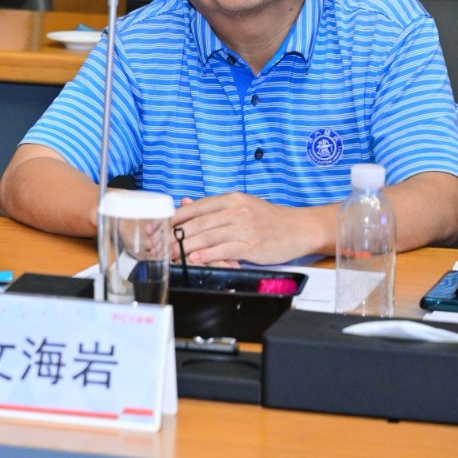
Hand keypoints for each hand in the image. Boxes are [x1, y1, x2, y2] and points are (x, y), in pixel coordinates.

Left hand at [171, 193, 311, 265]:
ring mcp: (244, 227)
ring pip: (207, 236)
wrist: (300, 228)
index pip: (195, 208)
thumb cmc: (269, 219)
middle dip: (173, 235)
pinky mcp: (252, 244)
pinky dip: (207, 254)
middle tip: (158, 244)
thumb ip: (213, 207)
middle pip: (197, 223)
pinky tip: (194, 258)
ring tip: (170, 254)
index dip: (173, 218)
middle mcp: (236, 211)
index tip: (157, 227)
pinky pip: (224, 249)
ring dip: (185, 247)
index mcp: (231, 199)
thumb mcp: (241, 206)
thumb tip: (185, 203)